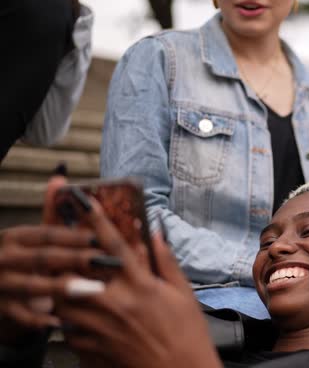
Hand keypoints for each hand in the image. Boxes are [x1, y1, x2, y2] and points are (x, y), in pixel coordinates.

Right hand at [0, 177, 100, 342]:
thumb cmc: (23, 260)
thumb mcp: (32, 237)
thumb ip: (49, 211)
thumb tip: (60, 177)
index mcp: (15, 237)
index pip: (47, 234)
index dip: (74, 235)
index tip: (100, 238)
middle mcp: (5, 258)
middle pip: (44, 257)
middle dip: (77, 259)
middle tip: (106, 262)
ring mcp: (2, 284)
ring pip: (33, 285)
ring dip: (63, 288)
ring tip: (91, 290)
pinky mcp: (1, 308)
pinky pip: (21, 316)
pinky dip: (40, 320)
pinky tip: (62, 323)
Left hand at [54, 197, 221, 367]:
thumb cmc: (186, 333)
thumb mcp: (183, 293)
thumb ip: (165, 261)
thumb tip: (155, 234)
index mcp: (140, 285)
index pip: (113, 245)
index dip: (97, 221)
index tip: (85, 202)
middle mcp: (116, 302)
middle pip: (75, 271)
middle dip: (67, 257)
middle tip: (66, 248)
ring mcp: (100, 326)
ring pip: (65, 299)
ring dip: (65, 289)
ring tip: (72, 284)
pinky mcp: (91, 346)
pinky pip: (67, 328)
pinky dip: (68, 319)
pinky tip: (79, 315)